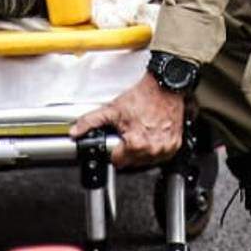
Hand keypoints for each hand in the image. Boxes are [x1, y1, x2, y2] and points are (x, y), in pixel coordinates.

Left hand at [69, 74, 184, 167]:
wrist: (165, 87)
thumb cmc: (143, 96)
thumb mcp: (113, 109)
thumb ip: (90, 122)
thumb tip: (75, 132)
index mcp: (136, 144)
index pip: (118, 162)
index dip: (114, 151)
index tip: (118, 142)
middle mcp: (152, 149)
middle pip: (132, 163)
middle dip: (128, 150)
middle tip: (130, 133)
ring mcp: (165, 148)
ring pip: (147, 161)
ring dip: (142, 151)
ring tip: (141, 132)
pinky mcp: (175, 145)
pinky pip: (161, 155)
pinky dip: (155, 148)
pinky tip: (152, 135)